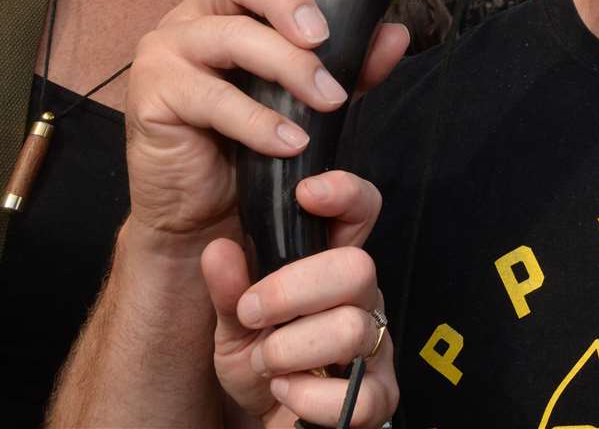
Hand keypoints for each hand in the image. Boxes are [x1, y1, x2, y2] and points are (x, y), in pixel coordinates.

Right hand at [124, 0, 410, 244]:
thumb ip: (349, 64)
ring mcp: (166, 52)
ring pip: (229, 35)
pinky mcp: (152, 95)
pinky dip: (258, 120)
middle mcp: (192, 17)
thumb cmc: (249, 142)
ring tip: (328, 101)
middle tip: (324, 37)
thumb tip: (396, 34)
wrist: (200, 210)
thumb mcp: (308, 98)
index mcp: (226, 6)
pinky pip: (212, 98)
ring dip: (287, 66)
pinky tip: (291, 143)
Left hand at [204, 171, 394, 427]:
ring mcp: (376, 346)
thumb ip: (228, 290)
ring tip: (266, 362)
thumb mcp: (234, 324)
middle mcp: (363, 299)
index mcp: (331, 267)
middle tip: (251, 313)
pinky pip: (357, 395)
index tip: (305, 195)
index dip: (344, 193)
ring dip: (290, 350)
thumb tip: (219, 250)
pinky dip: (309, 397)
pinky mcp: (378, 396)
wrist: (269, 419)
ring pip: (351, 329)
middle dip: (292, 291)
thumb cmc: (262, 362)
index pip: (360, 211)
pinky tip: (287, 392)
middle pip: (357, 267)